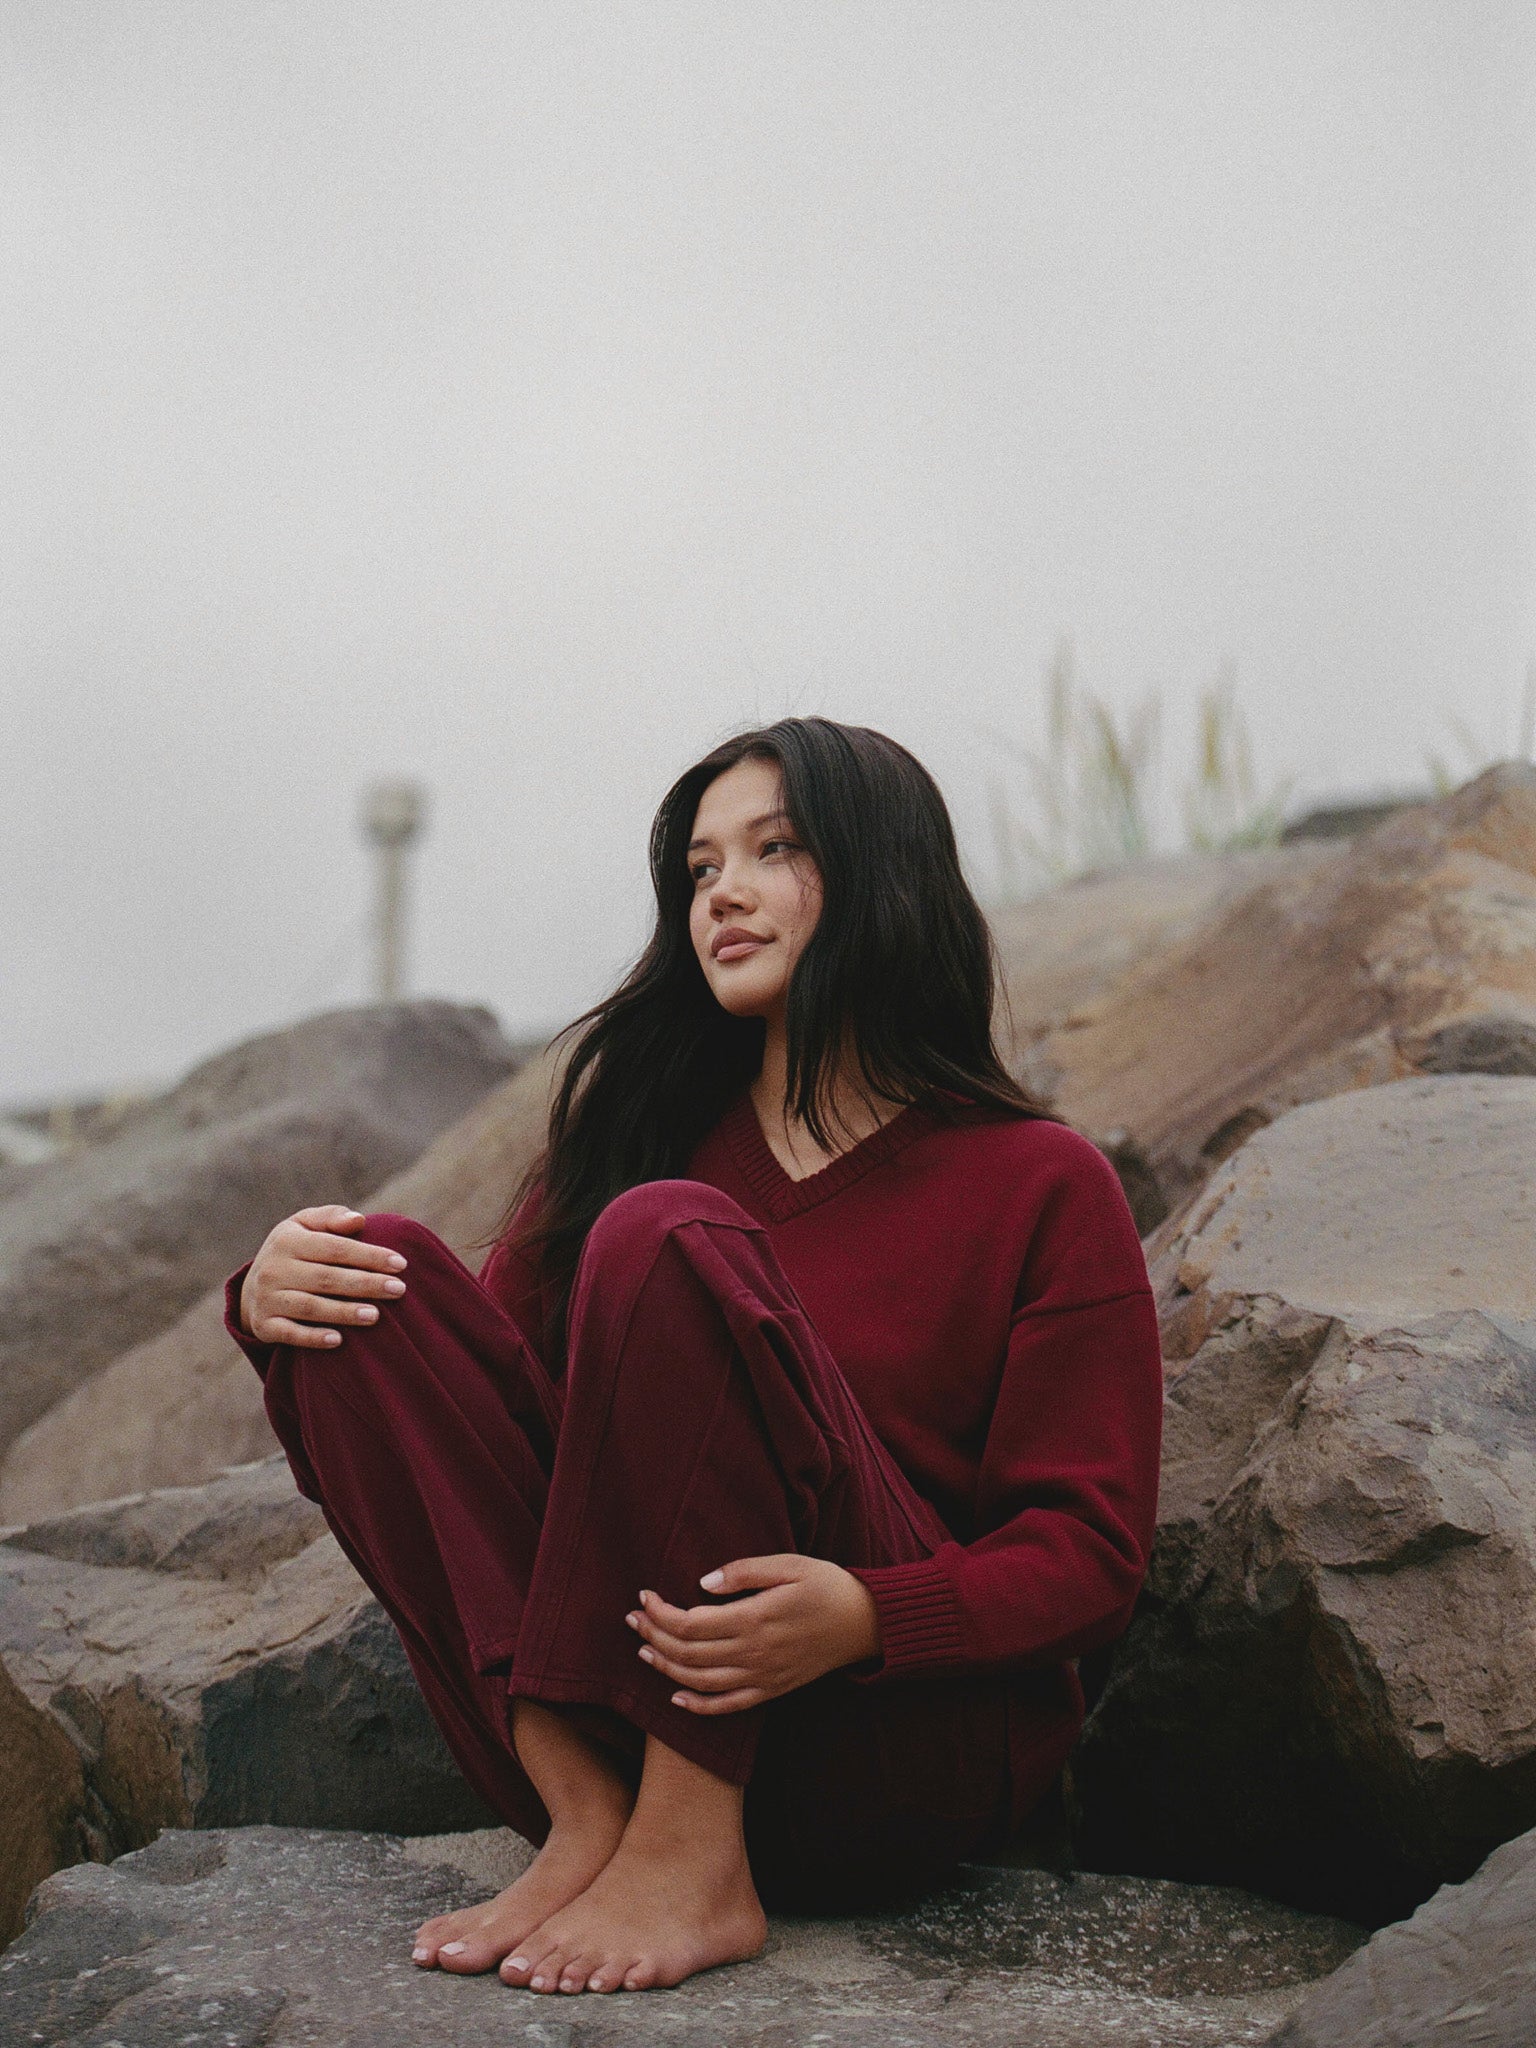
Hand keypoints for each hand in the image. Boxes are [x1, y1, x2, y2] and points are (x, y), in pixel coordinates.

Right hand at [240, 1206, 408, 1347]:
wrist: (250, 1288)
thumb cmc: (294, 1251)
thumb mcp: (304, 1225)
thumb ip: (332, 1217)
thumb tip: (359, 1219)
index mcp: (288, 1240)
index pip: (335, 1248)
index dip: (369, 1255)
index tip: (401, 1264)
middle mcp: (274, 1269)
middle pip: (327, 1278)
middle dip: (366, 1284)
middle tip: (399, 1290)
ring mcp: (267, 1299)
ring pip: (311, 1307)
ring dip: (344, 1312)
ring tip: (376, 1316)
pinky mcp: (264, 1325)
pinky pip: (289, 1334)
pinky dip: (313, 1338)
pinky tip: (338, 1340)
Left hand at [626, 1554, 881, 1714]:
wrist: (866, 1623)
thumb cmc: (827, 1585)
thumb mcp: (789, 1564)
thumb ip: (744, 1572)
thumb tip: (702, 1583)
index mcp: (756, 1619)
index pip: (692, 1623)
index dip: (661, 1612)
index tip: (644, 1596)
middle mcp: (755, 1654)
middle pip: (689, 1653)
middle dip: (655, 1636)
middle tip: (633, 1619)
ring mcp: (763, 1677)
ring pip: (701, 1682)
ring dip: (666, 1669)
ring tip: (643, 1651)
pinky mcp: (772, 1690)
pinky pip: (728, 1706)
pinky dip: (698, 1706)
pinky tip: (676, 1698)